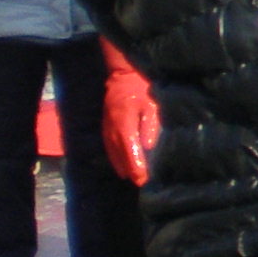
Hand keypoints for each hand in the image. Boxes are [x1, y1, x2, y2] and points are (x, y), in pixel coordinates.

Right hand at [100, 38, 159, 185]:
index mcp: (124, 122)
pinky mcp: (105, 124)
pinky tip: (120, 164)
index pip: (129, 149)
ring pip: (111, 151)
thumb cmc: (142, 88)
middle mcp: (112, 127)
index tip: (142, 179)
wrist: (123, 73)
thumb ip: (150, 125)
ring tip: (130, 178)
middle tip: (139, 183)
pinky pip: (107, 145)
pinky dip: (113, 156)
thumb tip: (148, 146)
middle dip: (129, 169)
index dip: (136, 166)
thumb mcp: (152, 104)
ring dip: (120, 165)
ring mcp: (106, 126)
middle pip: (119, 154)